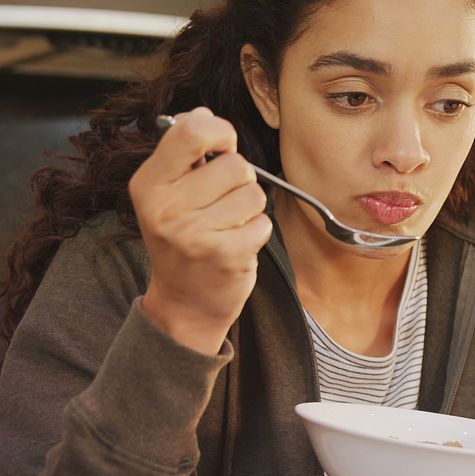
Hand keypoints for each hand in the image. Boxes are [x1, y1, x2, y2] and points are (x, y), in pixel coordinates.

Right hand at [130, 107, 272, 354]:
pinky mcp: (225, 255)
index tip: (223, 147)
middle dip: (240, 181)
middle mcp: (166, 207)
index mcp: (149, 183)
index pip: (191, 131)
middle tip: (222, 203)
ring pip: (254, 194)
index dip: (220, 132)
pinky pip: (263, 222)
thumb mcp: (169, 193)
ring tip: (228, 225)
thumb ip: (185, 152)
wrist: (185, 302)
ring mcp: (194, 233)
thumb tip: (203, 113)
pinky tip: (236, 244)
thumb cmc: (182, 240)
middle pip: (235, 165)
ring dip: (250, 209)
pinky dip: (257, 232)